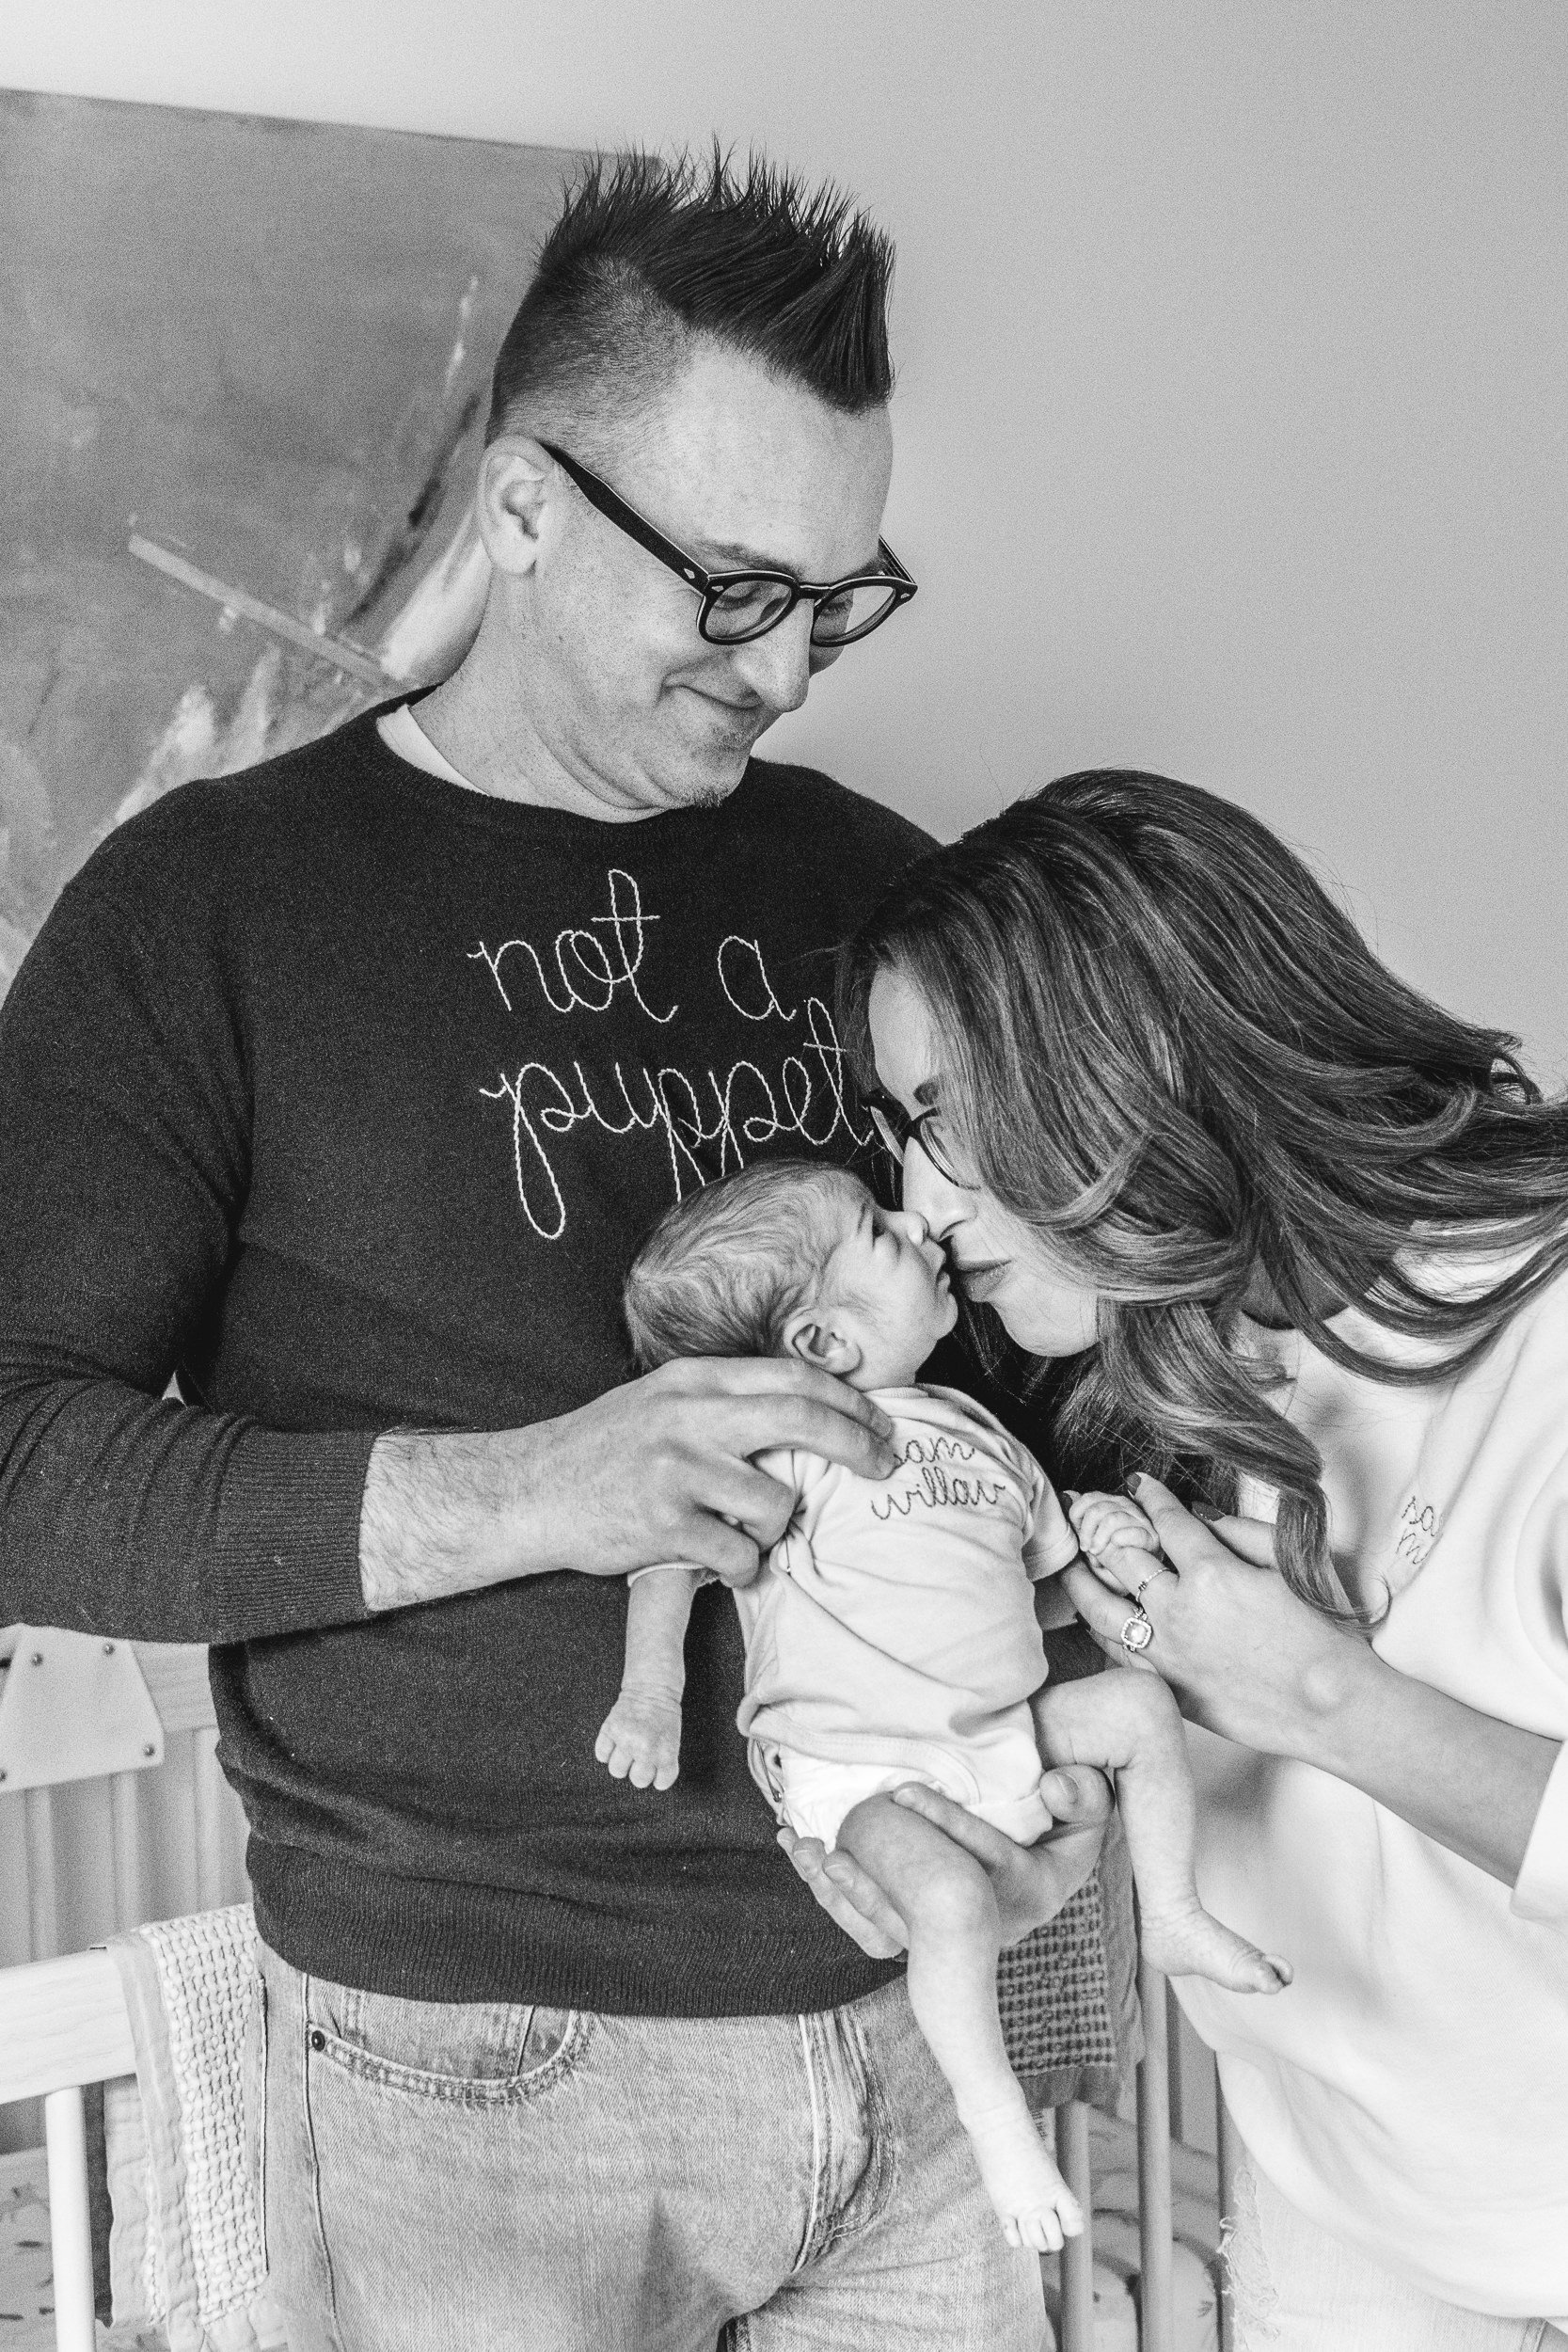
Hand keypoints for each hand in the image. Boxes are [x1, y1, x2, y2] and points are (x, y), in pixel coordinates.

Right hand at [362, 1357, 897, 1606]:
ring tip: (744, 1533)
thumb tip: (806, 1411)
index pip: (793, 1377)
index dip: (849, 1401)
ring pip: (776, 1501)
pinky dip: (742, 1567)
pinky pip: (740, 1554)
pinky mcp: (664, 1525)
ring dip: (775, 1528)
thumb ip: (722, 1400)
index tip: (881, 1424)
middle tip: (884, 1466)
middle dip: (858, 1444)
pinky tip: (717, 1561)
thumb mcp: (662, 1401)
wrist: (527, 1490)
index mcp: (693, 1380)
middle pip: (802, 1419)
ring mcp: (677, 1470)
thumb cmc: (602, 1450)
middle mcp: (689, 1417)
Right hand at [595, 1690, 682, 1789]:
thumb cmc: (664, 1716)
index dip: (658, 1779)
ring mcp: (626, 1739)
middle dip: (639, 1772)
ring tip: (625, 1753)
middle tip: (640, 1761)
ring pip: (617, 1770)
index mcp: (666, 1752)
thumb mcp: (673, 1740)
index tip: (656, 1772)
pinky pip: (601, 1754)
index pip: (662, 1783)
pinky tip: (614, 1744)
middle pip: (638, 1780)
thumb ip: (664, 1761)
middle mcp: (646, 1749)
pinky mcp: (610, 1729)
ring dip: (621, 1764)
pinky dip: (605, 1752)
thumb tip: (652, 1780)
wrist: (652, 1687)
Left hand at [777, 1765, 1113, 1956]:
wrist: (1055, 1845)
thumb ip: (1082, 1793)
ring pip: (889, 1926)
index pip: (986, 1860)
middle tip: (837, 1844)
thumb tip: (1054, 1785)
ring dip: (842, 1892)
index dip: (945, 1827)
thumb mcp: (1092, 1800)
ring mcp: (953, 1929)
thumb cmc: (1070, 1812)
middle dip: (876, 1885)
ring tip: (807, 1851)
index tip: (904, 1793)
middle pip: (926, 1913)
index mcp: (1032, 1888)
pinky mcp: (923, 1922)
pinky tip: (800, 1850)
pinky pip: (870, 1920)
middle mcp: (990, 1922)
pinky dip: (832, 1891)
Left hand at [1059, 1474, 1371, 1752]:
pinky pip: (1117, 1653)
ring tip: (1068, 1560)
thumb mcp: (1290, 1561)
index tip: (1137, 1482)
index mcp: (1210, 1572)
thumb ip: (1240, 1529)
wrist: (1332, 1705)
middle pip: (1119, 1558)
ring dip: (1080, 1578)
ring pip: (1102, 1609)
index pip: (1165, 1520)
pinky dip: (1098, 1630)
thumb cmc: (1322, 1632)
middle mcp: (1177, 1610)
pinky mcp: (1168, 1687)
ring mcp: (1167, 1653)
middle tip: (1082, 1506)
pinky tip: (1091, 1617)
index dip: (1149, 1496)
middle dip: (1098, 1524)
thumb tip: (1199, 1516)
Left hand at [1067, 1490, 1160, 1563]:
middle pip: (1096, 1509)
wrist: (1133, 1579)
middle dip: (1086, 1532)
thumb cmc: (1109, 1558)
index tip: (1078, 1535)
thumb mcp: (1089, 1538)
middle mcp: (1125, 1506)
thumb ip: (1079, 1517)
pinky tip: (1116, 1548)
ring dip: (1100, 1540)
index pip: (1088, 1498)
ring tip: (1097, 1554)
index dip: (1077, 1517)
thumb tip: (1066, 1495)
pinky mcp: (1151, 1536)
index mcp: (1110, 1502)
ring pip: (1111, 1519)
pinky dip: (1119, 1541)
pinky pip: (1131, 1532)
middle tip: (1086, 1549)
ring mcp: (1140, 1520)